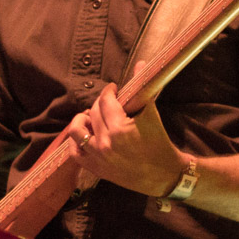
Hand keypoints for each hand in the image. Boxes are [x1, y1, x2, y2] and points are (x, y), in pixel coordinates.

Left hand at [65, 84, 185, 197]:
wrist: (164, 174)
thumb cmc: (160, 143)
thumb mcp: (152, 114)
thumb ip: (143, 88)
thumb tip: (141, 63)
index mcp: (120, 129)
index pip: (105, 101)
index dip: (109, 92)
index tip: (114, 90)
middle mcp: (105, 143)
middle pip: (93, 112)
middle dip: (100, 103)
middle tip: (109, 103)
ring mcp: (98, 157)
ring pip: (77, 130)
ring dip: (82, 119)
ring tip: (91, 116)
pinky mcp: (95, 169)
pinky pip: (74, 152)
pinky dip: (75, 140)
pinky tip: (85, 133)